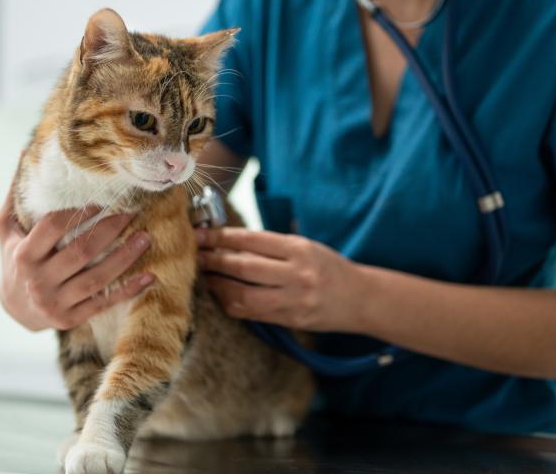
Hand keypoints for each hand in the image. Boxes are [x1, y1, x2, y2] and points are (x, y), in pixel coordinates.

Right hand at [0, 174, 153, 331]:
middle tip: (133, 212)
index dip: (78, 212)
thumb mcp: (6, 229)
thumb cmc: (14, 258)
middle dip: (110, 230)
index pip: (53, 228)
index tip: (101, 199)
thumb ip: (15, 195)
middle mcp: (38, 281)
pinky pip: (103, 303)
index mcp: (24, 254)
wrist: (13, 309)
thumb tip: (25, 151)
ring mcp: (54, 303)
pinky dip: (128, 291)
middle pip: (80, 251)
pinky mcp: (70, 319)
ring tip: (146, 238)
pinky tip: (149, 277)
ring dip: (124, 258)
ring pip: (96, 279)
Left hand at [195, 228, 364, 331]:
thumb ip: (272, 246)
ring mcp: (293, 300)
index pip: (252, 240)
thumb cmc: (330, 268)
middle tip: (194, 255)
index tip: (201, 234)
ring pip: (242, 295)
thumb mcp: (306, 247)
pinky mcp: (290, 320)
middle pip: (243, 268)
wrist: (360, 299)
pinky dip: (231, 303)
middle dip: (213, 261)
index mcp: (300, 249)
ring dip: (218, 286)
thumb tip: (229, 241)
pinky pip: (251, 313)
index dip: (221, 238)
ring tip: (204, 277)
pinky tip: (222, 295)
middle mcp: (297, 274)